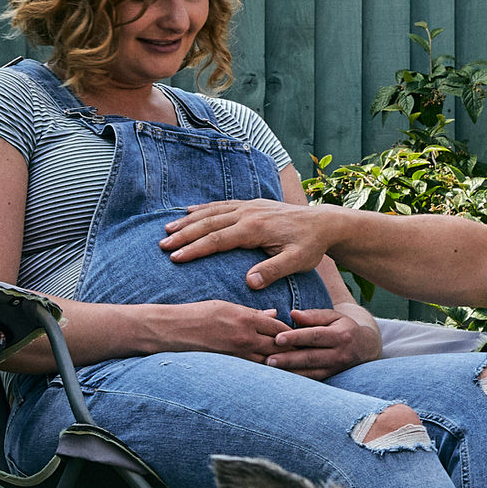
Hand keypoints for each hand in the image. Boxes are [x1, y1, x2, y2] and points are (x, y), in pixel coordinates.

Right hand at [160, 301, 291, 362]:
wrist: (171, 330)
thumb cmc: (198, 314)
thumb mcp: (227, 306)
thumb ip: (253, 313)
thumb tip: (274, 315)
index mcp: (246, 318)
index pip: (280, 327)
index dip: (294, 332)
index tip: (303, 336)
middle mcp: (245, 336)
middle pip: (280, 346)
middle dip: (294, 350)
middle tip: (307, 353)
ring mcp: (237, 353)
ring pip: (270, 361)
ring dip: (283, 363)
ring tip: (297, 367)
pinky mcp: (230, 364)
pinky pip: (254, 370)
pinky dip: (267, 371)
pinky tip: (276, 374)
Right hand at [161, 199, 329, 290]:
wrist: (324, 222)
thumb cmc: (311, 246)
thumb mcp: (297, 262)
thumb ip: (273, 271)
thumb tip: (249, 283)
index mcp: (255, 229)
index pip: (218, 240)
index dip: (195, 249)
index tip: (175, 258)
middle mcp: (248, 214)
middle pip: (208, 224)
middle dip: (183, 235)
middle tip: (162, 246)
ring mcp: (249, 206)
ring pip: (212, 212)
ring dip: (188, 221)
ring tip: (167, 230)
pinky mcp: (252, 204)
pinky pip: (222, 205)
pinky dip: (203, 208)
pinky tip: (188, 211)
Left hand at [265, 307, 381, 379]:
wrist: (366, 347)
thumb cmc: (344, 327)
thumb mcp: (333, 316)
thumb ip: (313, 315)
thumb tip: (293, 314)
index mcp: (341, 335)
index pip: (315, 336)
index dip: (296, 337)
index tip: (278, 338)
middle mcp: (341, 354)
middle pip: (311, 357)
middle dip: (289, 359)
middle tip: (268, 360)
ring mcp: (337, 368)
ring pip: (311, 372)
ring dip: (290, 372)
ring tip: (271, 370)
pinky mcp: (333, 377)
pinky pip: (313, 379)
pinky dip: (297, 379)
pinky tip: (281, 378)